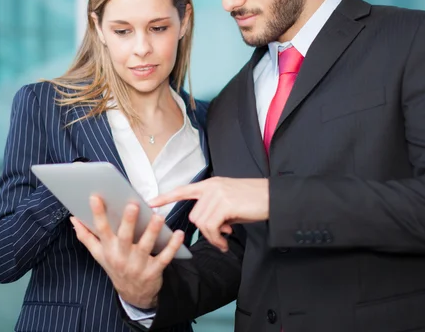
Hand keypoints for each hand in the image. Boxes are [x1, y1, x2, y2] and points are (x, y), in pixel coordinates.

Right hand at [71, 195, 183, 308]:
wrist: (133, 294)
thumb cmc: (116, 266)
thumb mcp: (99, 255)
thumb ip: (86, 237)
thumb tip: (73, 219)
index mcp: (109, 250)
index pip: (101, 230)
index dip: (97, 214)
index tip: (95, 197)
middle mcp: (122, 257)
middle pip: (124, 237)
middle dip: (128, 222)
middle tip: (133, 205)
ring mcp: (138, 265)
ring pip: (146, 246)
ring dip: (152, 231)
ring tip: (158, 216)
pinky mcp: (154, 271)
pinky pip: (164, 257)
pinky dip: (172, 246)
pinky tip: (178, 234)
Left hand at [149, 177, 268, 251]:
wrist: (273, 197)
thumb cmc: (253, 201)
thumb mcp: (230, 203)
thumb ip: (216, 211)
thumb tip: (210, 228)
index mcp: (211, 184)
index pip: (184, 190)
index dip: (166, 196)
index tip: (151, 202)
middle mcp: (211, 187)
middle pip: (194, 215)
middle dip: (206, 231)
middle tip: (222, 236)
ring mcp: (217, 194)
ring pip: (201, 223)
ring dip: (212, 236)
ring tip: (226, 237)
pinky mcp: (224, 204)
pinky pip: (211, 227)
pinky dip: (217, 238)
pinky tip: (226, 240)